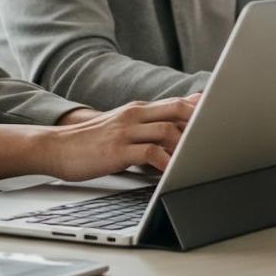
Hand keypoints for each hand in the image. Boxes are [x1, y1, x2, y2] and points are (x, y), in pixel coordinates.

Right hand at [47, 95, 200, 179]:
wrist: (55, 147)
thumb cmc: (91, 141)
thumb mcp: (122, 126)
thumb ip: (148, 123)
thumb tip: (176, 125)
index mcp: (137, 109)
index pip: (177, 103)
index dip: (200, 111)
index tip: (220, 120)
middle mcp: (134, 116)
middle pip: (177, 112)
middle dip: (199, 125)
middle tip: (214, 141)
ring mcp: (125, 132)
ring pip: (167, 130)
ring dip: (185, 145)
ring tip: (197, 159)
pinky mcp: (117, 151)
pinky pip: (150, 153)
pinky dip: (166, 162)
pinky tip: (173, 172)